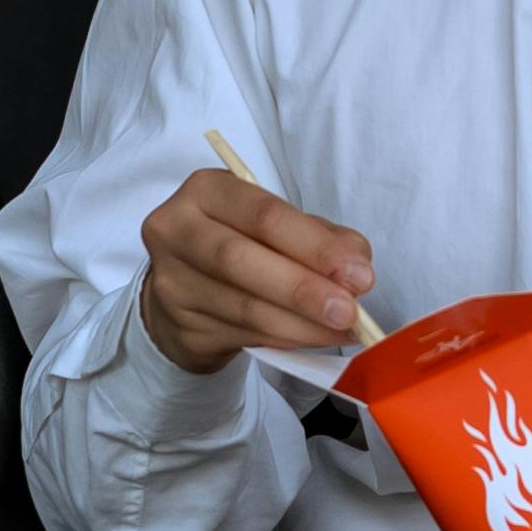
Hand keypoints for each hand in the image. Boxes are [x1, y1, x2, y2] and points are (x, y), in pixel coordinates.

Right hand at [139, 166, 380, 371]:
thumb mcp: (277, 228)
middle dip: (304, 289)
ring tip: (343, 331)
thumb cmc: (240, 246)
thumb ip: (319, 237)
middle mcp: (177, 230)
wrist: (185, 292)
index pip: (264, 215)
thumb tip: (357, 264)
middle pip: (241, 260)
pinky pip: (243, 336)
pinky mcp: (181, 326)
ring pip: (244, 307)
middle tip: (350, 312)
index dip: (315, 246)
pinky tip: (314, 339)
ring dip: (303, 324)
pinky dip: (287, 339)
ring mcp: (172, 282)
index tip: (359, 274)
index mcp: (207, 190)